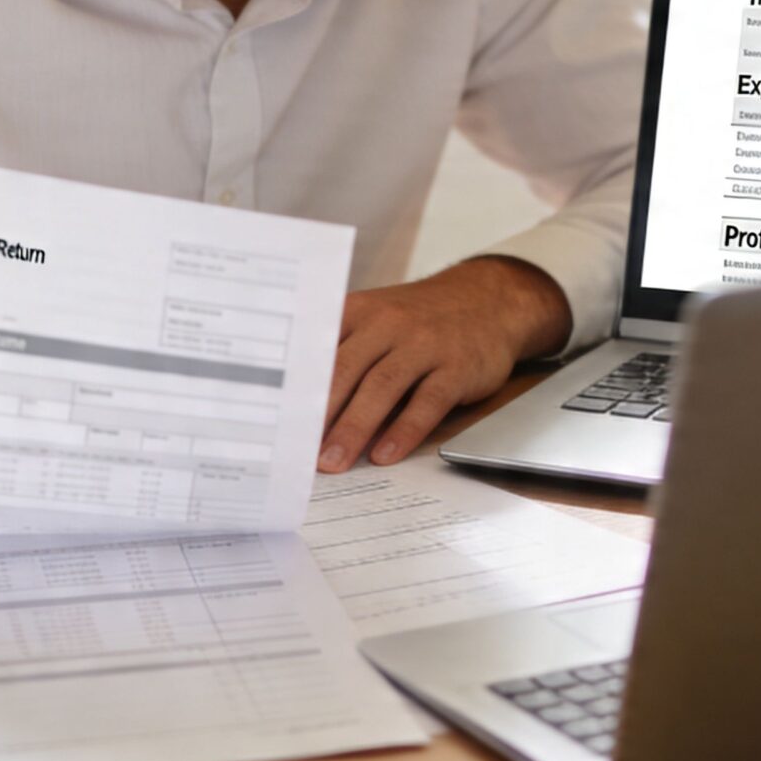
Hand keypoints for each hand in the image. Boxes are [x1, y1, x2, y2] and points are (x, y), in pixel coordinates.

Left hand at [318, 257, 571, 472]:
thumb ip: (341, 348)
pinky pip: (427, 401)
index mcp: (359, 311)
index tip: (272, 419)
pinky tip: (385, 455)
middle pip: (346, 370)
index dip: (294, 385)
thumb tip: (295, 401)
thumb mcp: (375, 318)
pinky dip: (404, 430)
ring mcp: (424, 344)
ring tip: (334, 461)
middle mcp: (388, 323)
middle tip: (296, 451)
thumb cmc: (418, 318)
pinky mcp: (456, 367)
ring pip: (382, 387)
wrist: (487, 299)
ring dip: (354, 427)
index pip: (318, 349)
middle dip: (319, 414)